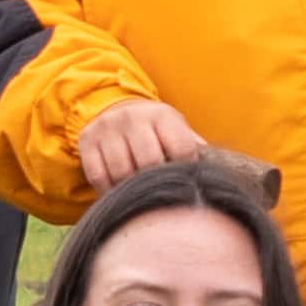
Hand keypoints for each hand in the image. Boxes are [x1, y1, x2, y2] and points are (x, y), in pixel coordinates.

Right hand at [75, 96, 209, 192]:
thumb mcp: (176, 131)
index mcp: (163, 116)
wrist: (115, 111)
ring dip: (131, 189)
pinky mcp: (86, 142)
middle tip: (160, 192)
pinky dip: (109, 190)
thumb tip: (219, 174)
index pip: (182, 148)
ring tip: (139, 194)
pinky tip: (118, 192)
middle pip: (149, 161)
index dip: (187, 169)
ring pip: (122, 171)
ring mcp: (107, 129)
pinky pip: (98, 175)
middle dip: (156, 181)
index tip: (186, 181)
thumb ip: (194, 149)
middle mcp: (133, 118)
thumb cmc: (156, 131)